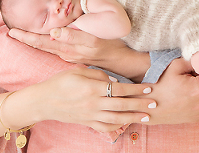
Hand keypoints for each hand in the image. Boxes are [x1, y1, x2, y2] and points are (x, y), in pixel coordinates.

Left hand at [8, 26, 135, 66]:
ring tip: (22, 35)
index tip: (11, 31)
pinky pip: (56, 47)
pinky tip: (44, 40)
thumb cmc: (108, 47)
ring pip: (48, 46)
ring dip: (35, 40)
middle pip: (41, 44)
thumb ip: (73, 36)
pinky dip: (46, 42)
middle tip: (11, 32)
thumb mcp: (92, 41)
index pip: (41, 41)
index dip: (26, 36)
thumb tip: (53, 32)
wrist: (122, 61)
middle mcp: (65, 53)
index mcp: (66, 48)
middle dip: (26, 38)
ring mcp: (70, 54)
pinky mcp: (75, 54)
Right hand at [28, 67, 155, 132]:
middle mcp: (93, 103)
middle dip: (140, 104)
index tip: (148, 87)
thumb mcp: (78, 70)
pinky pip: (106, 127)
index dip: (136, 89)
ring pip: (117, 119)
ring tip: (146, 116)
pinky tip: (127, 123)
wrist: (44, 101)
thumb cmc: (60, 82)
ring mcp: (90, 115)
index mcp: (92, 87)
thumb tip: (116, 82)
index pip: (120, 89)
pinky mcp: (87, 123)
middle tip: (154, 102)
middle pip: (122, 105)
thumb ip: (98, 74)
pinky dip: (118, 126)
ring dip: (134, 117)